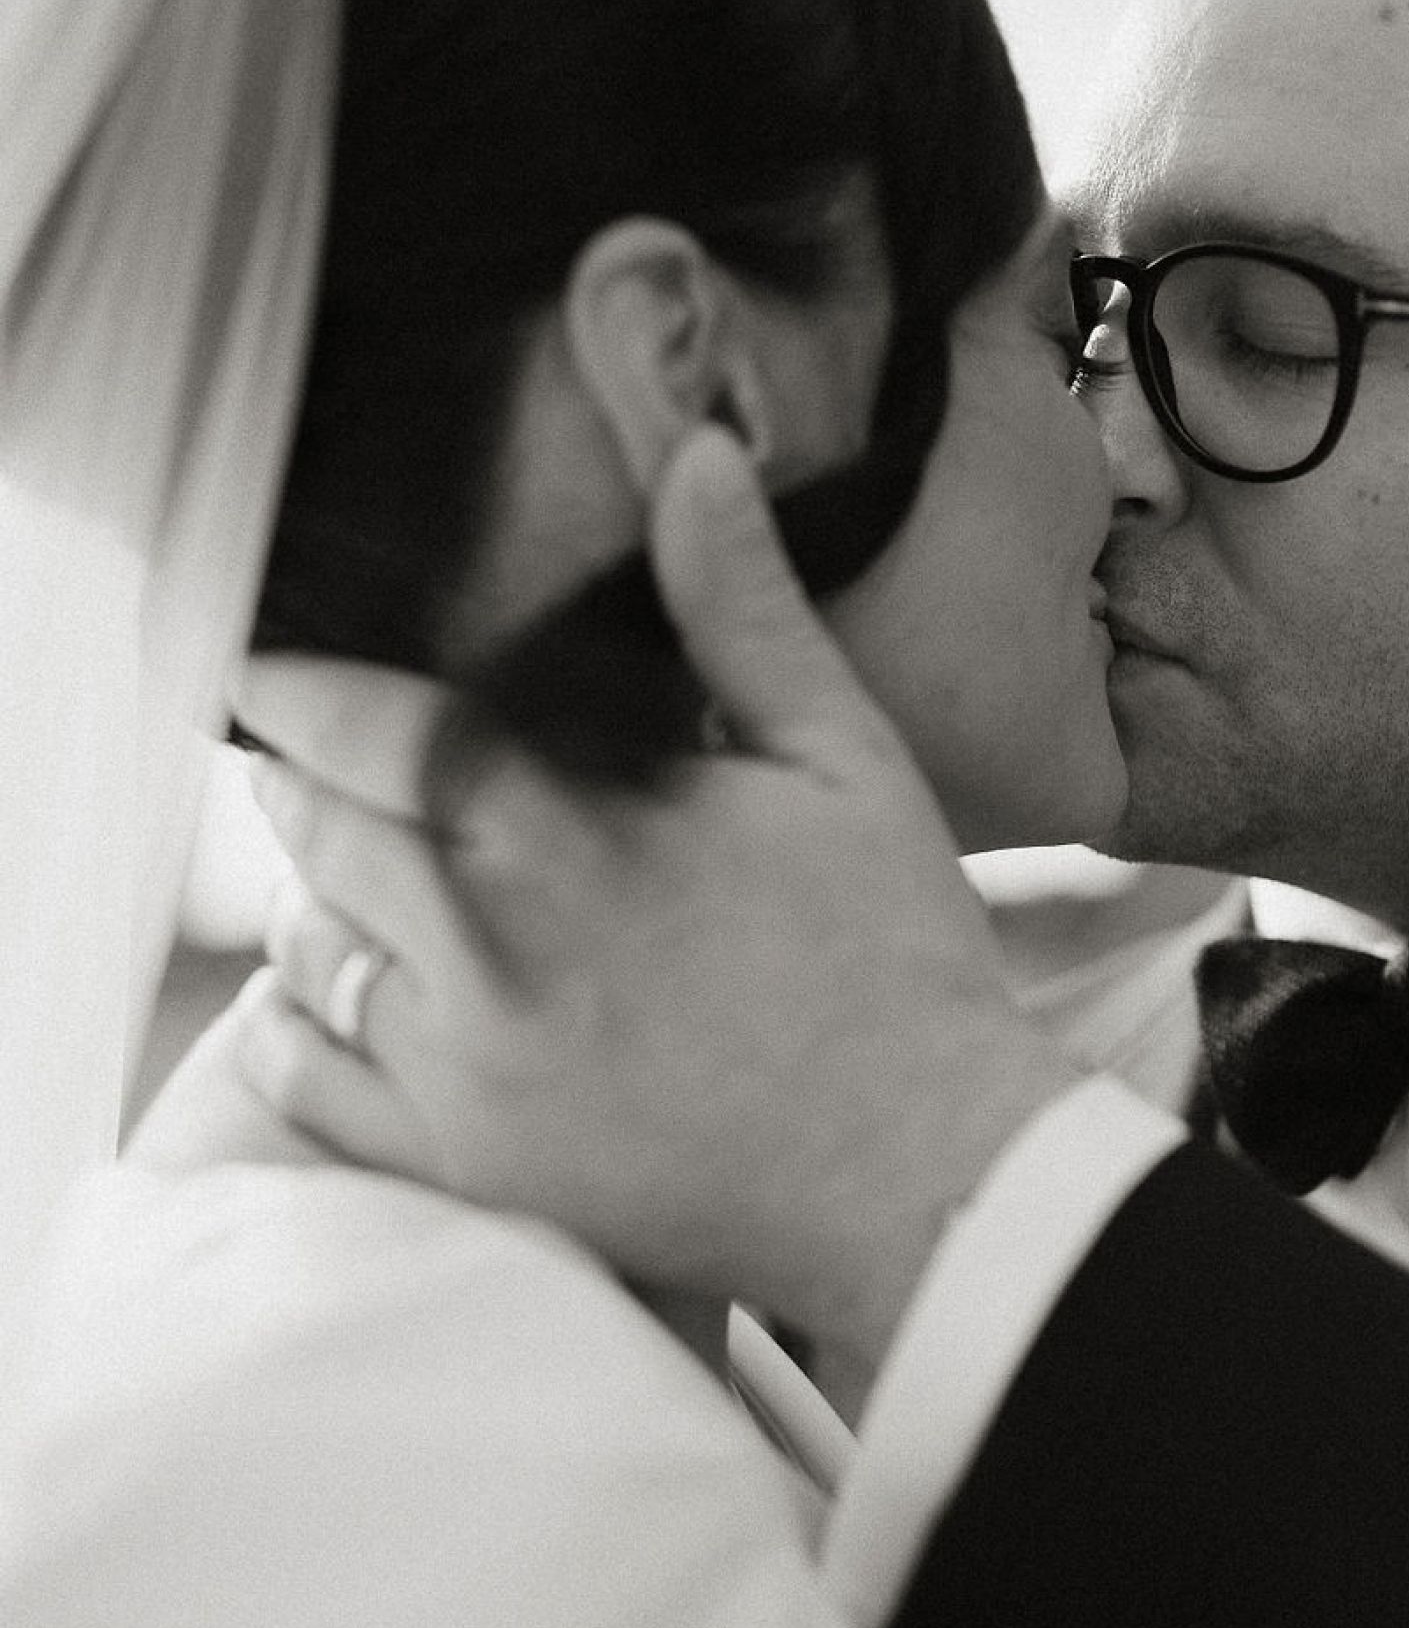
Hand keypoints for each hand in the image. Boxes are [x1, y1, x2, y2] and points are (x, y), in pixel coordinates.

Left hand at [234, 427, 1077, 1368]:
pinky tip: (342, 988)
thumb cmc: (896, 961)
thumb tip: (696, 449)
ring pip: (305, 952)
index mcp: (565, 836)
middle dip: (304, 779)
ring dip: (316, 896)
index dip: (290, 685)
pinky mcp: (468, 1169)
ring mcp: (465, 1075)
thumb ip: (743, 611)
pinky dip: (295, 1026)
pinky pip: (308, 1086)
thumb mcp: (843, 764)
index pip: (354, 727)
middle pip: (312, 831)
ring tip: (357, 866)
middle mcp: (486, 955)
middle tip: (318, 753)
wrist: (928, 1178)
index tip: (261, 661)